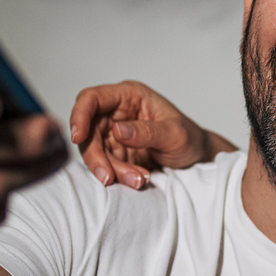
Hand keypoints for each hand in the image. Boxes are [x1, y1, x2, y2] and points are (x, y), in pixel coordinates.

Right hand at [70, 80, 230, 188]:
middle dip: (97, 157)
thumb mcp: (175, 134)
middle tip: (109, 177)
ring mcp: (114, 133)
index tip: (78, 137)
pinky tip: (138, 179)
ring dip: (111, 170)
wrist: (197, 158)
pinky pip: (106, 165)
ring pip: (95, 152)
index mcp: (129, 96)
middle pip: (88, 131)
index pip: (92, 98)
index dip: (80, 115)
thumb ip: (148, 132)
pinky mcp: (116, 153)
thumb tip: (117, 131)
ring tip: (138, 180)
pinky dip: (118, 175)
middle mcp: (116, 112)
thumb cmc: (190, 138)